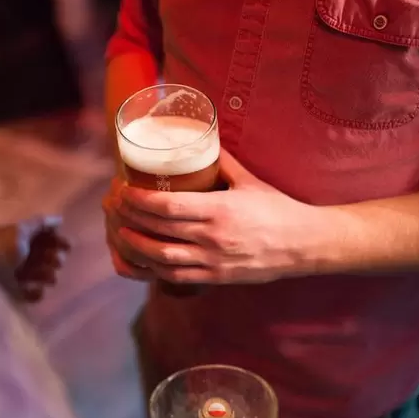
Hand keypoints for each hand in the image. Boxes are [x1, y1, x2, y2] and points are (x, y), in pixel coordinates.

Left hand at [0, 217, 69, 301]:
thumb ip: (41, 224)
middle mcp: (22, 257)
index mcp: (23, 240)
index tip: (68, 246)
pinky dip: (36, 293)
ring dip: (48, 276)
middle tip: (56, 261)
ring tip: (47, 277)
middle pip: (47, 258)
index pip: (46, 241)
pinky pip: (33, 295)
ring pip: (43, 276)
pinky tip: (36, 288)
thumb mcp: (22, 230)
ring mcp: (19, 276)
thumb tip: (59, 219)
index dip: (58, 243)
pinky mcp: (16, 293)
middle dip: (55, 260)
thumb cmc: (2, 246)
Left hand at [102, 150, 320, 284]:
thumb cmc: (278, 210)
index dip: (139, 199)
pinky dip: (153, 269)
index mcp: (219, 210)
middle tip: (114, 207)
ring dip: (136, 246)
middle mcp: (213, 238)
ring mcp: (213, 262)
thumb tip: (200, 139)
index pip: (167, 205)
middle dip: (130, 219)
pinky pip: (176, 277)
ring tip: (120, 233)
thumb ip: (222, 162)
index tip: (123, 189)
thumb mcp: (249, 181)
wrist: (304, 245)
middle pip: (157, 230)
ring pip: (161, 258)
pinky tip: (143, 259)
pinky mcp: (217, 278)